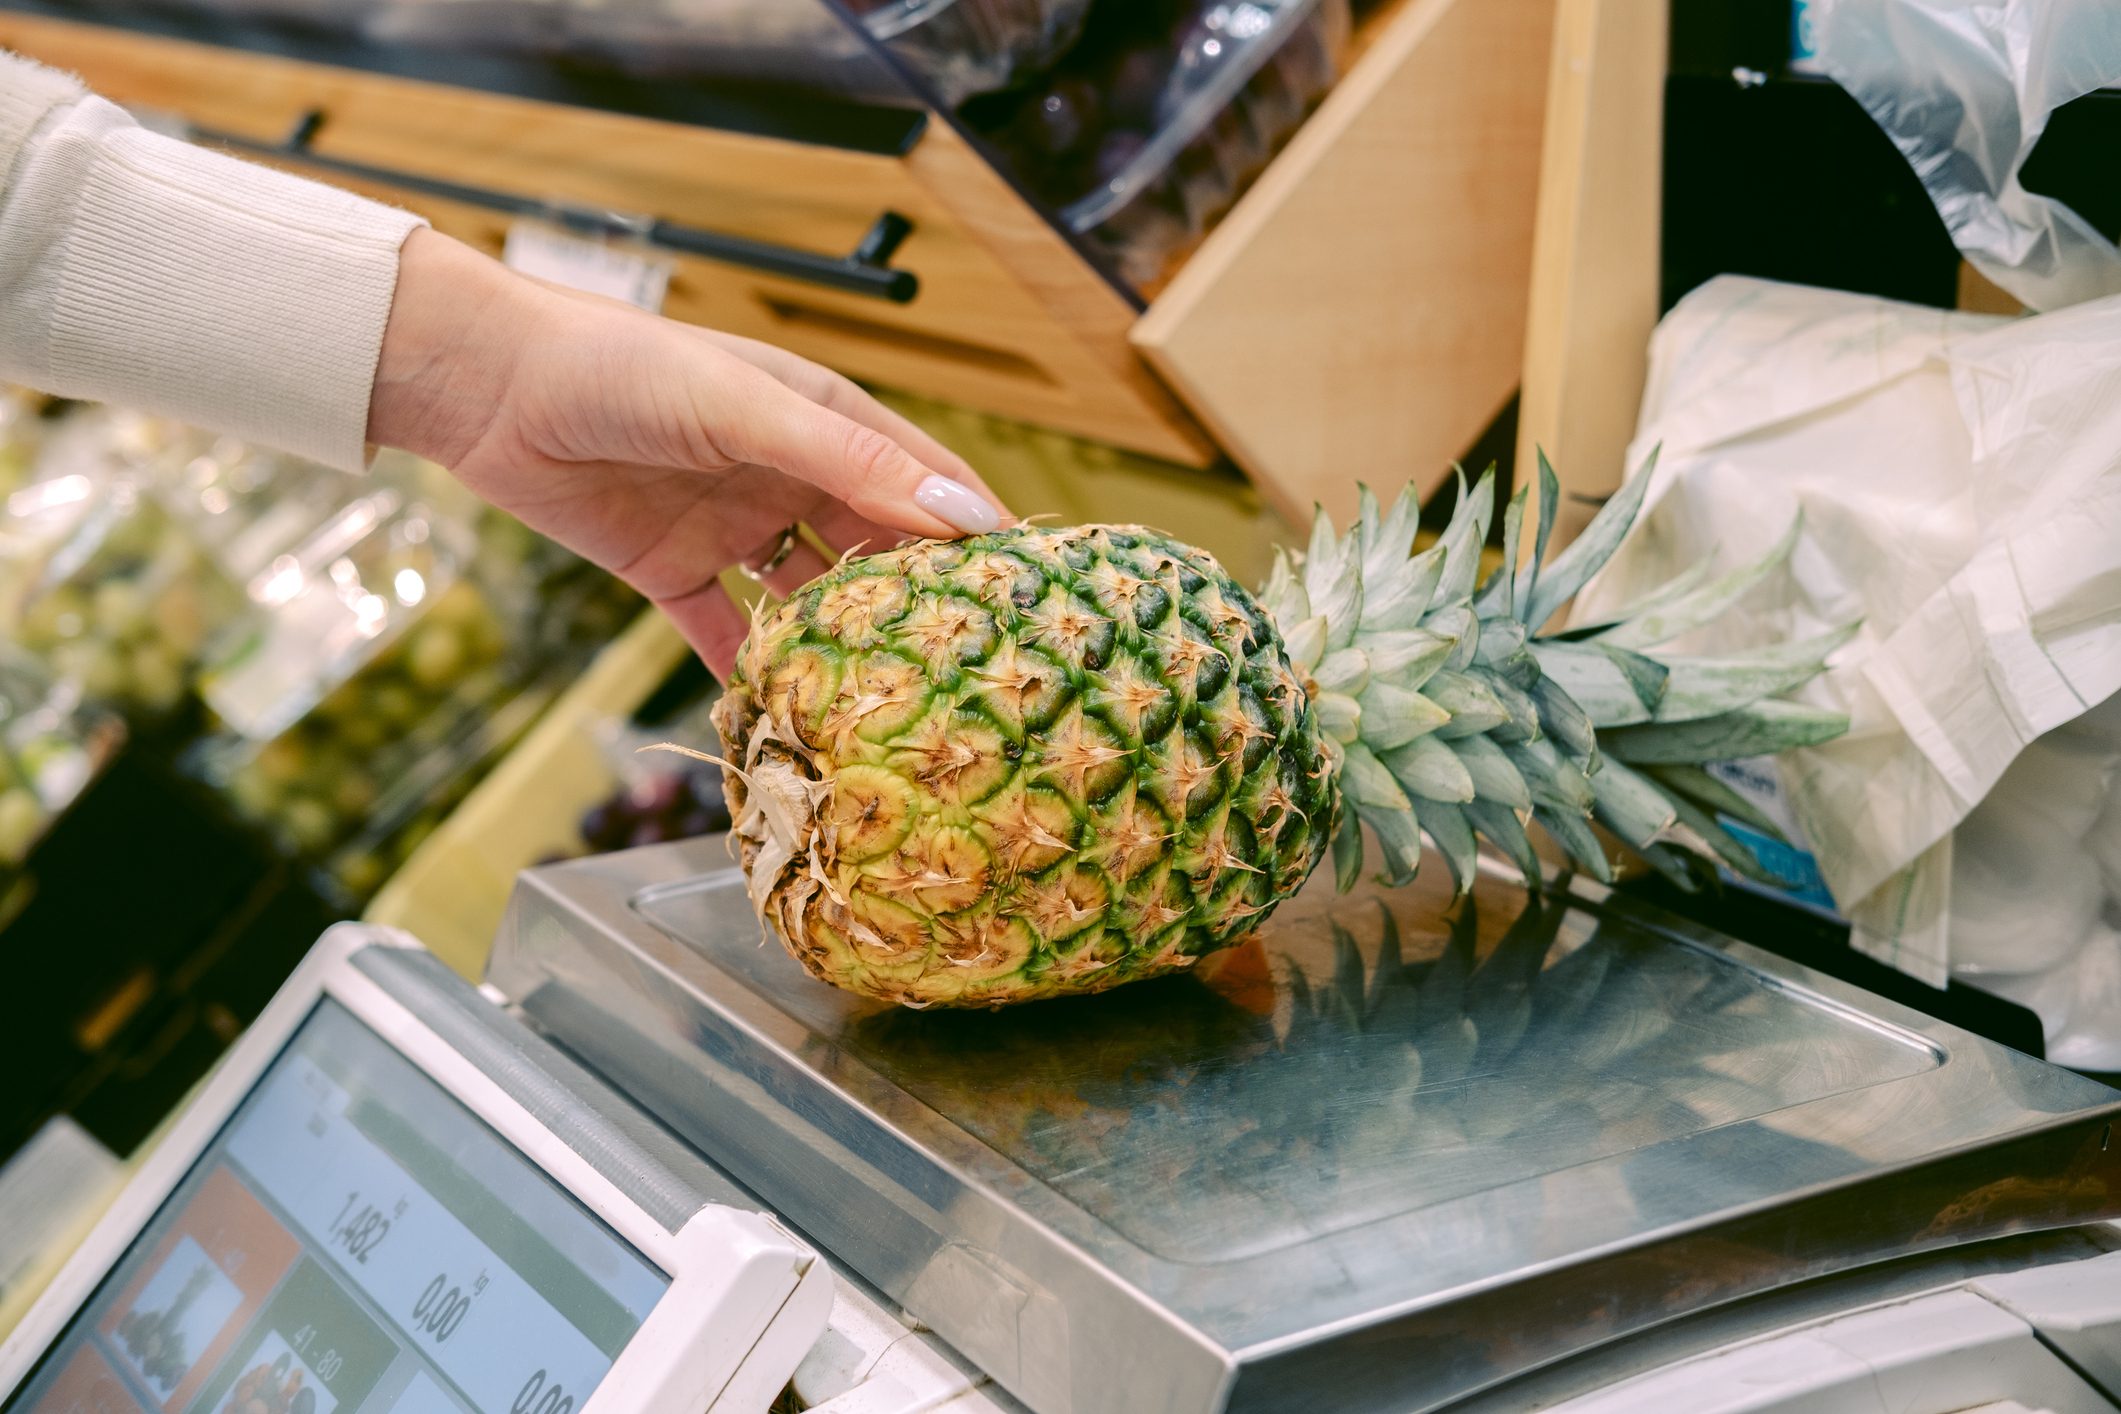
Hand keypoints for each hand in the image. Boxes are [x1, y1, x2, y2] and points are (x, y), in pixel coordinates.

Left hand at [366, 228, 1008, 675]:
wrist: (485, 385)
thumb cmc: (618, 367)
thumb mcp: (745, 409)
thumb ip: (850, 463)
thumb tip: (964, 511)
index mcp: (819, 420)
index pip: (920, 482)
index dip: (975, 532)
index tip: (1028, 595)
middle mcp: (786, 474)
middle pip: (873, 550)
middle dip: (917, 605)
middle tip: (967, 672)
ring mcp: (731, 526)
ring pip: (809, 599)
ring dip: (841, 645)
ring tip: (888, 705)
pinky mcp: (670, 568)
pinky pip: (726, 632)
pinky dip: (753, 671)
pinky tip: (783, 718)